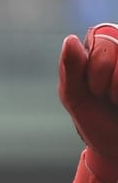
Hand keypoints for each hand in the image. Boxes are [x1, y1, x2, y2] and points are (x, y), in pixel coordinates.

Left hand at [59, 24, 117, 169]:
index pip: (99, 34)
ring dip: (117, 85)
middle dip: (103, 73)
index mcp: (100, 50)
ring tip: (116, 100)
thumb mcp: (76, 97)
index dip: (95, 64)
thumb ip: (71, 68)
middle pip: (113, 42)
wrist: (117, 148)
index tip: (92, 88)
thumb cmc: (97, 120)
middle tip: (104, 95)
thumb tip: (70, 39)